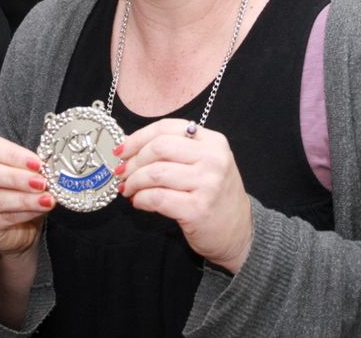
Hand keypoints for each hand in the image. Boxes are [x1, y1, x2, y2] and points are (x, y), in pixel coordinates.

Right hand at [0, 136, 53, 256]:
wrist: (21, 225)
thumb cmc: (23, 189)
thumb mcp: (27, 171)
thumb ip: (33, 166)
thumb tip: (51, 166)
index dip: (14, 155)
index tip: (38, 163)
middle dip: (15, 177)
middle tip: (41, 182)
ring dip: (24, 199)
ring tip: (47, 199)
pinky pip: (2, 218)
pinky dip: (25, 213)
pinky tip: (40, 210)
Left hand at [115, 119, 252, 273]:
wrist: (239, 232)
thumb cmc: (215, 195)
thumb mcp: (206, 163)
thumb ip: (177, 150)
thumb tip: (130, 148)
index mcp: (213, 141)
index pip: (167, 128)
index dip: (138, 137)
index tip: (121, 150)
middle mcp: (213, 159)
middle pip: (159, 147)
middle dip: (133, 161)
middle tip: (122, 173)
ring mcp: (208, 184)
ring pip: (155, 173)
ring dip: (133, 182)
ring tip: (128, 189)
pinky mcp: (198, 209)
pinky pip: (157, 198)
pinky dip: (141, 199)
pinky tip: (138, 202)